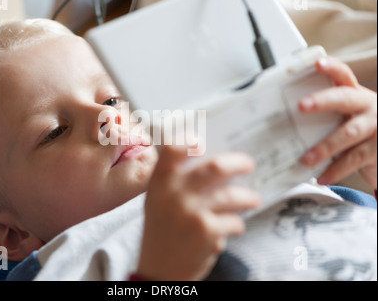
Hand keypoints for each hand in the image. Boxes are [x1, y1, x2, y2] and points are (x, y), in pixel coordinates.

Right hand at [137, 145, 261, 280]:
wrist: (159, 270)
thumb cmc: (162, 232)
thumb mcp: (159, 201)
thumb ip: (176, 181)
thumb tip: (212, 163)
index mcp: (160, 182)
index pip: (174, 150)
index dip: (190, 142)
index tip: (202, 142)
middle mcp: (174, 193)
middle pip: (215, 166)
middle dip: (238, 163)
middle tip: (248, 164)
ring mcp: (191, 211)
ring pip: (232, 195)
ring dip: (248, 197)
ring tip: (254, 200)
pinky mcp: (207, 231)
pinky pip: (234, 221)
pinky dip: (237, 225)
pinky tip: (233, 228)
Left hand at [300, 57, 376, 188]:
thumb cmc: (360, 132)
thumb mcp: (346, 117)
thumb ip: (325, 116)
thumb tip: (283, 122)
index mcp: (356, 95)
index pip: (344, 76)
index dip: (331, 68)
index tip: (317, 62)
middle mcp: (369, 106)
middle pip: (345, 99)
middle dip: (323, 101)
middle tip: (302, 105)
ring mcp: (377, 127)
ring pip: (349, 133)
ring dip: (325, 147)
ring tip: (306, 159)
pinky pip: (355, 159)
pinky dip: (337, 170)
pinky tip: (323, 177)